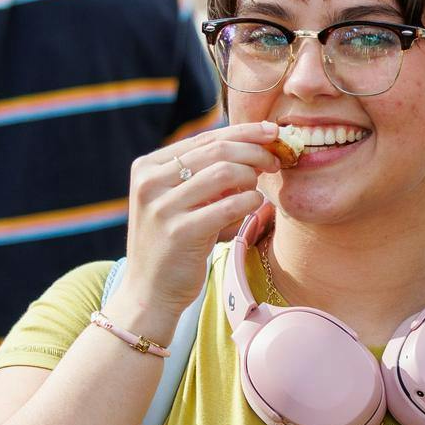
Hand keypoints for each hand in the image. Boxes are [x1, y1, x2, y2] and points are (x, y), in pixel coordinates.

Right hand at [113, 121, 281, 339]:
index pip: (205, 139)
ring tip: (259, 187)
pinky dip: (250, 202)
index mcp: (148, 167)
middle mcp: (150, 182)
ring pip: (225, 172)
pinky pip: (230, 205)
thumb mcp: (178, 201)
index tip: (273, 132)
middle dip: (255, 150)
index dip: (245, 132)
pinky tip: (255, 205)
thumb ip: (202, 174)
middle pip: (218, 150)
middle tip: (277, 159)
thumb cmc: (173, 243)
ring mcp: (163, 207)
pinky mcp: (180, 232)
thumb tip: (251, 146)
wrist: (149, 291)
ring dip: (253, 176)